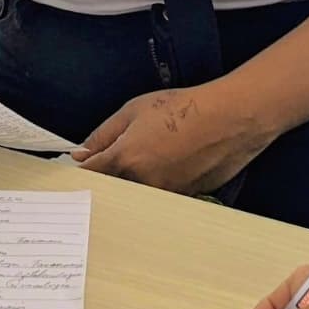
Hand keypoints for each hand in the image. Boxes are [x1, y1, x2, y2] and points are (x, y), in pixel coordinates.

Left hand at [73, 84, 267, 194]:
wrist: (229, 120)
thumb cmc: (184, 109)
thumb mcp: (134, 110)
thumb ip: (104, 133)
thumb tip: (82, 153)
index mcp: (125, 159)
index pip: (91, 174)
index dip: (83, 170)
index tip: (80, 167)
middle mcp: (141, 183)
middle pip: (113, 188)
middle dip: (111, 176)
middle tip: (124, 157)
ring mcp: (163, 195)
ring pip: (137, 194)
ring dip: (136, 182)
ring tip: (157, 155)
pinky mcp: (182, 199)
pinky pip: (160, 197)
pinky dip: (159, 184)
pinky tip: (173, 163)